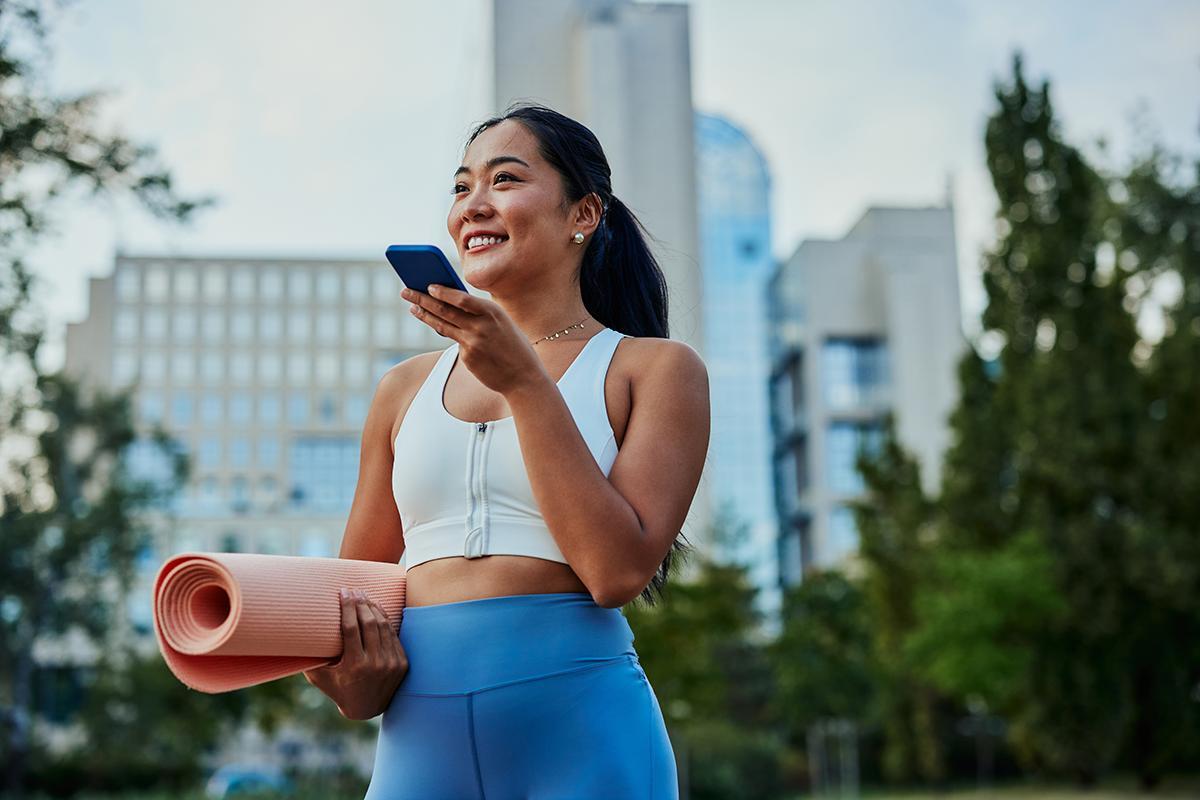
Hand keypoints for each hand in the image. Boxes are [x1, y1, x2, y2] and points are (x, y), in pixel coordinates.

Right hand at [302, 588, 407, 720]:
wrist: (367, 709)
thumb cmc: (338, 690)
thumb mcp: (320, 678)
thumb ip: (308, 660)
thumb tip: (290, 636)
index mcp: (355, 666)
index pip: (351, 628)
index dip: (347, 607)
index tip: (343, 592)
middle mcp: (375, 664)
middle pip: (369, 624)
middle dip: (360, 603)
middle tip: (353, 590)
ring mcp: (391, 663)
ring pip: (383, 627)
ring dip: (373, 608)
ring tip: (364, 596)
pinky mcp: (402, 663)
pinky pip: (393, 635)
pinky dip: (385, 620)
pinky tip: (377, 609)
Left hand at [401, 284, 548, 396]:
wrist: (524, 376)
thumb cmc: (512, 344)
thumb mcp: (501, 322)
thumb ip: (479, 313)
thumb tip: (449, 302)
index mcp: (492, 312)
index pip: (461, 298)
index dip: (442, 292)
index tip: (428, 285)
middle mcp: (481, 326)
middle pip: (444, 310)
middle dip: (422, 299)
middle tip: (406, 291)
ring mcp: (473, 343)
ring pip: (442, 325)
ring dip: (424, 314)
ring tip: (412, 307)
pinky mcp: (468, 357)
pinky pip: (454, 342)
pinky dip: (448, 333)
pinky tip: (441, 327)